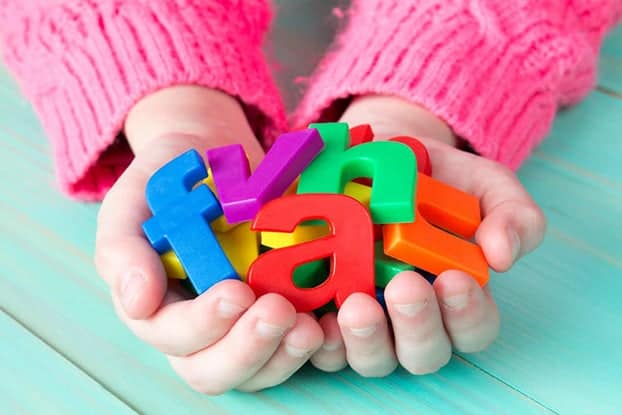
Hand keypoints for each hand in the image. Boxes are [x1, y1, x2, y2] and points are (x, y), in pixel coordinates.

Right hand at [94, 86, 323, 393]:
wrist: (211, 154)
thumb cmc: (167, 179)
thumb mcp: (133, 203)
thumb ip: (123, 250)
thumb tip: (137, 302)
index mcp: (159, 308)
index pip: (174, 337)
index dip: (204, 324)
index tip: (235, 292)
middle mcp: (202, 327)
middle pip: (215, 370)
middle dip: (249, 349)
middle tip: (280, 312)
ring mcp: (244, 323)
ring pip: (260, 369)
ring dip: (285, 355)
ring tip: (311, 327)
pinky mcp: (283, 310)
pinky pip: (298, 343)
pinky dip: (320, 344)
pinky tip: (334, 322)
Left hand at [310, 95, 546, 375]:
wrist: (380, 156)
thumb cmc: (439, 180)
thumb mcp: (485, 187)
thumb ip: (512, 216)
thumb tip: (503, 255)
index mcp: (456, 300)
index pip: (471, 328)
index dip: (467, 314)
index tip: (455, 279)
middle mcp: (411, 320)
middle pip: (422, 353)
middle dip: (416, 326)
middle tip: (406, 287)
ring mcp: (367, 320)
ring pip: (371, 357)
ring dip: (366, 339)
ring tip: (357, 305)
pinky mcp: (325, 310)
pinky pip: (321, 343)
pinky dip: (319, 338)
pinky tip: (316, 317)